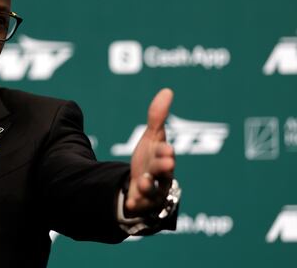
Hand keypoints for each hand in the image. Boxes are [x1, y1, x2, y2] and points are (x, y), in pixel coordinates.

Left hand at [125, 88, 174, 214]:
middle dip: (163, 167)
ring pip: (153, 191)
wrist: (143, 186)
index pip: (165, 154)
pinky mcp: (141, 203)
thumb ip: (157, 117)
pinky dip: (136, 203)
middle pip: (163, 172)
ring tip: (142, 181)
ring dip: (148, 186)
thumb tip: (167, 90)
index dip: (165, 152)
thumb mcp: (152, 138)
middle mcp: (161, 177)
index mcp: (163, 158)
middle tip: (167, 163)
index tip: (166, 148)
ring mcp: (152, 192)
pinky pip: (139, 205)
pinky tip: (130, 202)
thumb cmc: (152, 159)